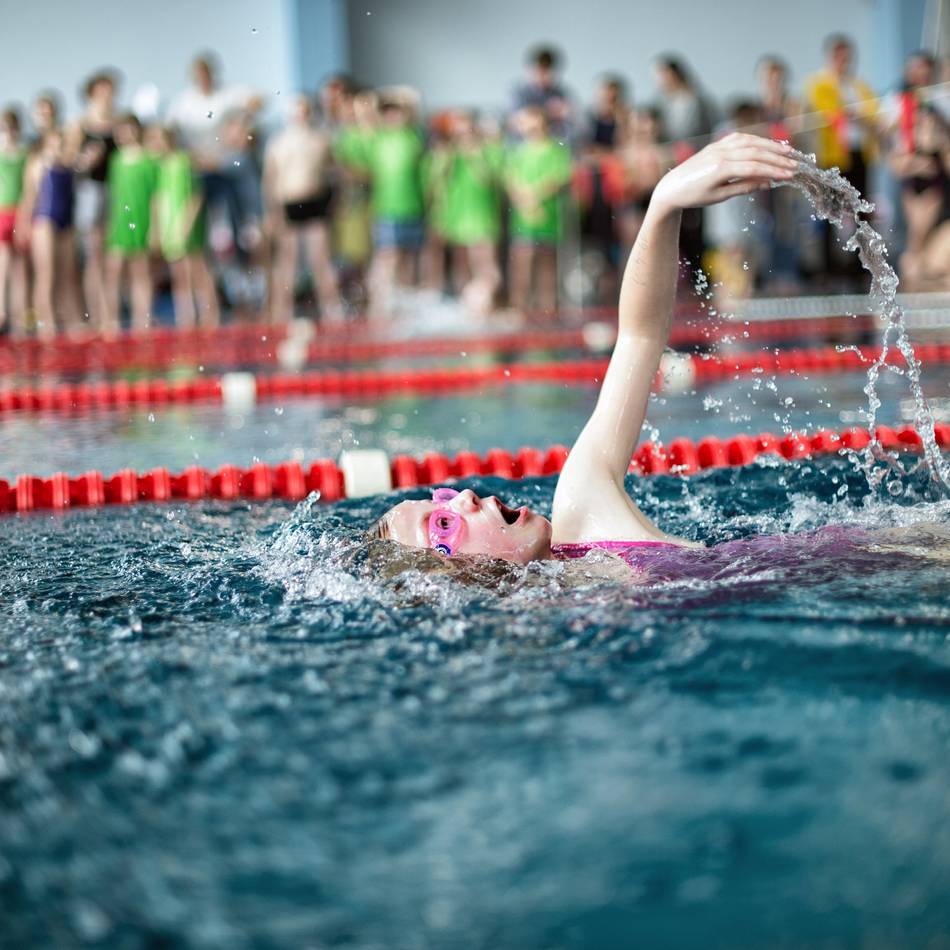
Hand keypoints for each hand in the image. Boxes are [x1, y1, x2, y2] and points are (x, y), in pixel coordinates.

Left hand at [650, 132, 797, 214]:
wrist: (672, 187)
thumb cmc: (694, 196)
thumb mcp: (719, 197)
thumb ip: (743, 187)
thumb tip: (767, 182)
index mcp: (719, 169)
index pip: (754, 167)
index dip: (774, 171)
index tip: (790, 176)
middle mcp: (719, 153)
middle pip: (755, 153)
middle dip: (778, 159)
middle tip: (795, 166)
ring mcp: (718, 146)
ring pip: (751, 142)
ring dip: (771, 147)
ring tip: (788, 154)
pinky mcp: (717, 143)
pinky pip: (741, 138)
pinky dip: (757, 140)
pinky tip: (769, 146)